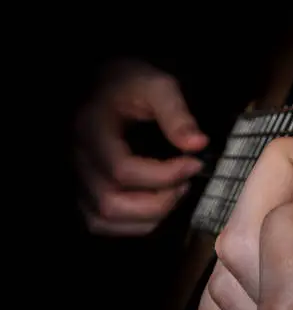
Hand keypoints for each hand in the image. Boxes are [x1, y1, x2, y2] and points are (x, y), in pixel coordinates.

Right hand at [74, 60, 207, 235]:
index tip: (195, 163)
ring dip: (147, 217)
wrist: (108, 85)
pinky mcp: (84, 190)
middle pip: (110, 203)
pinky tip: (157, 206)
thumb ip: (176, 114)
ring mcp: (77, 177)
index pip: (122, 170)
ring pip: (103, 219)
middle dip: (157, 202)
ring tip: (174, 194)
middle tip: (186, 184)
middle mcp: (78, 159)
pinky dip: (132, 224)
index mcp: (91, 130)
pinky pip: (101, 223)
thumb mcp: (158, 86)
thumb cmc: (132, 85)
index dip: (164, 174)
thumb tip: (198, 144)